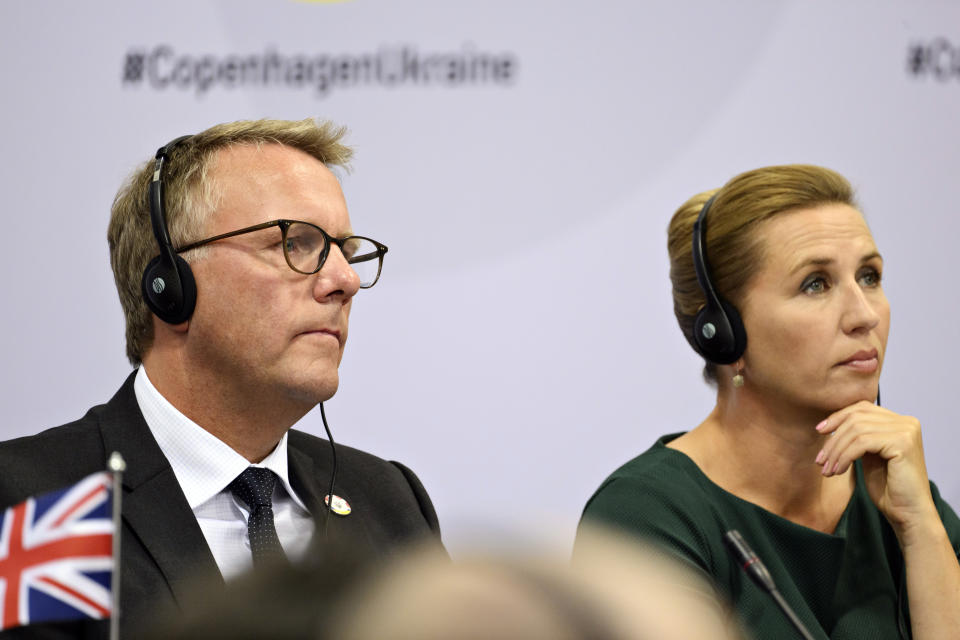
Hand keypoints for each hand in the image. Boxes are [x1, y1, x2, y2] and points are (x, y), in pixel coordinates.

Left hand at [815, 400, 937, 540]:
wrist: (909, 513)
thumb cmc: (888, 488)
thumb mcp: (869, 455)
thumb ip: (859, 436)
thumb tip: (830, 423)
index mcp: (900, 422)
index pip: (862, 408)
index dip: (837, 418)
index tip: (819, 432)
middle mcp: (906, 422)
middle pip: (856, 418)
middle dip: (833, 439)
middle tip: (820, 460)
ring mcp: (906, 431)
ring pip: (856, 431)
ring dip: (836, 451)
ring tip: (827, 470)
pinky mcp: (902, 443)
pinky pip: (861, 443)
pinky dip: (844, 457)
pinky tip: (838, 471)